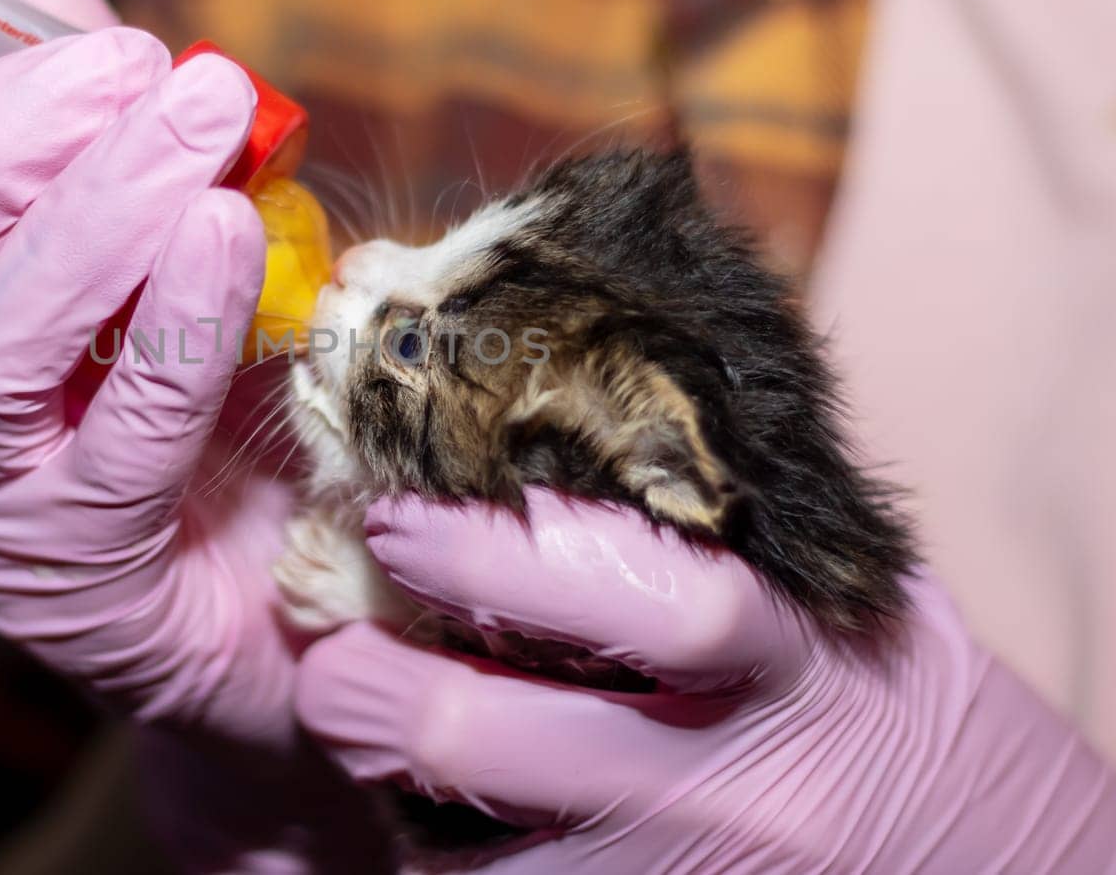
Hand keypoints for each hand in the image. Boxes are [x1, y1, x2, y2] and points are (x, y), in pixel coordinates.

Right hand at [0, 0, 293, 749]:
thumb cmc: (146, 343)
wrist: (242, 544)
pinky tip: (231, 232)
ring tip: (196, 124)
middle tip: (123, 66)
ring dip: (95, 215)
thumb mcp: (90, 178)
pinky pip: (119, 439)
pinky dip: (177, 322)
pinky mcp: (85, 558)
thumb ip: (35, 49)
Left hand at [297, 490, 1115, 871]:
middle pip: (495, 745)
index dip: (496, 556)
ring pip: (474, 855)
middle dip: (377, 693)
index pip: (643, 597)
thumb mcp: (857, 595)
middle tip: (332, 648)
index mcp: (795, 658)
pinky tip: (432, 816)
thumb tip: (589, 404)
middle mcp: (732, 786)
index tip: (397, 517)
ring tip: (365, 727)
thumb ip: (735, 521)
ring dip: (391, 792)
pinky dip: (446, 861)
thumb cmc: (901, 707)